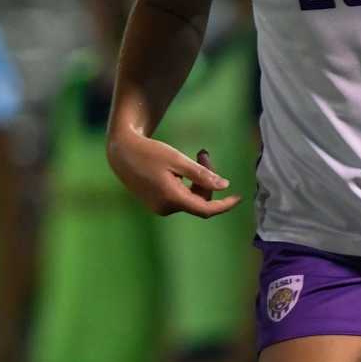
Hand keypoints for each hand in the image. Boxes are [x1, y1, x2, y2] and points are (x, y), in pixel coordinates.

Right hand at [108, 131, 240, 218]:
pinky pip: (180, 197)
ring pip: (190, 198)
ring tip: (197, 155)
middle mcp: (166, 208)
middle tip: (203, 153)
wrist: (121, 153)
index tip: (239, 198)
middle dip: (207, 178)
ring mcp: (160, 208)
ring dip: (198, 179)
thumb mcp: (177, 159)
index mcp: (172, 198)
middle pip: (199, 200)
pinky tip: (182, 167)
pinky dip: (187, 183)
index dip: (224, 205)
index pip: (206, 209)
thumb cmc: (149, 152)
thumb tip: (223, 186)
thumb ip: (201, 174)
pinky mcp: (157, 203)